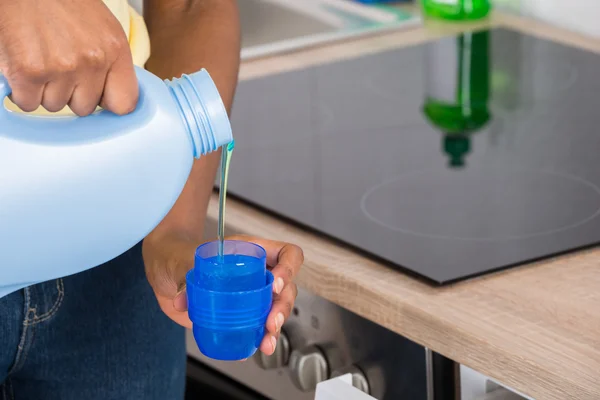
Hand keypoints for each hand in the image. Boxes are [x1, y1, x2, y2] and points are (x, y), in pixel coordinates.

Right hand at [0, 0, 137, 115]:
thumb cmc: (61, 3)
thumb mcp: (102, 28)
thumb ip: (111, 63)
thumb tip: (111, 97)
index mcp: (115, 49)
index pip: (124, 103)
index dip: (108, 103)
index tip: (99, 97)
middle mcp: (92, 60)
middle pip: (85, 108)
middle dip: (70, 93)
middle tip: (58, 65)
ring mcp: (61, 67)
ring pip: (55, 106)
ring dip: (45, 90)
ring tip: (41, 60)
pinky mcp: (29, 72)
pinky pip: (28, 103)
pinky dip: (22, 91)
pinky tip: (24, 68)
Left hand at [143, 233, 302, 355]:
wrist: (167, 273)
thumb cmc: (179, 256)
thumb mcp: (182, 260)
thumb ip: (185, 275)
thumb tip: (183, 300)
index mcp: (251, 252)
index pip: (286, 253)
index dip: (289, 267)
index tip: (276, 283)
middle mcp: (257, 273)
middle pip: (287, 287)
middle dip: (282, 306)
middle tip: (271, 321)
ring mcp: (252, 295)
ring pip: (277, 309)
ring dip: (275, 327)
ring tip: (266, 342)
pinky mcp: (241, 314)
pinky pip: (259, 325)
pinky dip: (260, 338)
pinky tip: (254, 348)